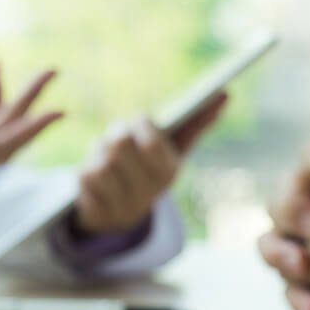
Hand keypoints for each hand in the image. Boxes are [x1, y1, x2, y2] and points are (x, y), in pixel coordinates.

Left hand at [73, 92, 228, 233]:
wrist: (118, 216)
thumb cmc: (147, 169)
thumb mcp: (171, 149)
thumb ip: (195, 123)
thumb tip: (225, 93)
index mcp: (168, 173)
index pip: (152, 142)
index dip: (141, 125)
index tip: (138, 119)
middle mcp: (149, 193)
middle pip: (121, 145)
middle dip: (116, 134)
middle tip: (116, 134)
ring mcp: (123, 206)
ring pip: (101, 162)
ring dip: (97, 152)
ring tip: (103, 154)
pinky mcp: (98, 212)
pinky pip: (85, 179)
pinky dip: (85, 172)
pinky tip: (93, 177)